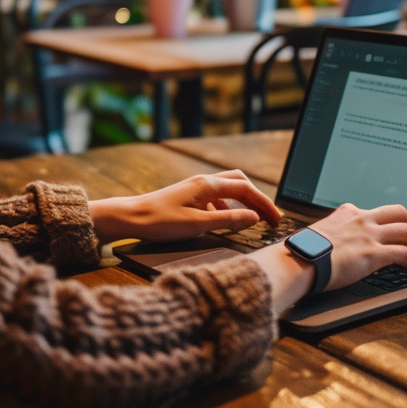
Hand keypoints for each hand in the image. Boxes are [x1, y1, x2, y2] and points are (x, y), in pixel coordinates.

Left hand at [88, 170, 282, 242]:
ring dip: (243, 203)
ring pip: (227, 190)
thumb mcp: (198, 224)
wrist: (131, 218)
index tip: (275, 219)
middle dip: (257, 198)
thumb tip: (254, 218)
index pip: (246, 190)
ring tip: (252, 220)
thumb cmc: (160, 221)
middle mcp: (203, 182)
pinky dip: (227, 208)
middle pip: (239, 183)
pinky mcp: (187, 196)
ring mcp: (195, 188)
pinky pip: (215, 198)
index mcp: (208, 185)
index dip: (264, 204)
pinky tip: (225, 222)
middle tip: (269, 216)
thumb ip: (228, 221)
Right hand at [249, 203, 406, 310]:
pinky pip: (406, 254)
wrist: (297, 261)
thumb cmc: (300, 253)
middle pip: (398, 214)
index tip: (388, 234)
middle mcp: (361, 219)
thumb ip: (328, 237)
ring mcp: (369, 235)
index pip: (373, 213)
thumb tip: (324, 250)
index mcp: (346, 214)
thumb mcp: (316, 236)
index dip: (385, 224)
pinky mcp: (374, 253)